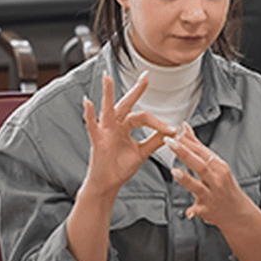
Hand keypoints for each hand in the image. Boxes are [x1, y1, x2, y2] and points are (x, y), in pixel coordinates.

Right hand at [80, 73, 175, 201]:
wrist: (109, 184)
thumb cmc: (121, 167)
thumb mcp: (142, 152)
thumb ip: (155, 141)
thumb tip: (172, 131)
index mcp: (126, 126)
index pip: (144, 117)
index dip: (159, 123)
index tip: (172, 129)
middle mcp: (115, 125)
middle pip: (127, 104)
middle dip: (136, 90)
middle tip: (146, 76)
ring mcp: (105, 131)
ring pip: (108, 109)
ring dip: (107, 93)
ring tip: (107, 77)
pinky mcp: (98, 141)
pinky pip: (92, 126)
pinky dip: (89, 114)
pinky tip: (88, 102)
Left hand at [166, 122, 260, 260]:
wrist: (237, 212)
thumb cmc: (224, 185)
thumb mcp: (215, 165)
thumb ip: (197, 146)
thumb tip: (184, 127)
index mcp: (220, 167)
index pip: (203, 151)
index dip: (188, 141)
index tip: (175, 132)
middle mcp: (217, 180)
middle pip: (200, 165)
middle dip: (184, 153)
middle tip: (170, 143)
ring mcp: (212, 196)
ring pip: (198, 186)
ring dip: (186, 179)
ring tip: (175, 171)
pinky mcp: (207, 210)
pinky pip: (198, 210)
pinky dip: (193, 211)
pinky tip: (188, 212)